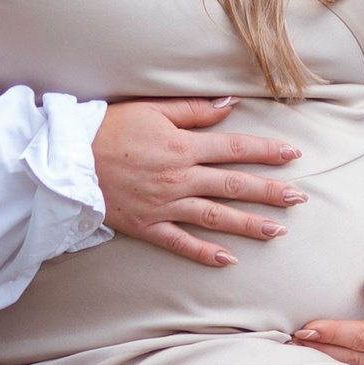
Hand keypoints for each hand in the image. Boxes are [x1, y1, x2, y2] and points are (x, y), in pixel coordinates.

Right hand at [93, 97, 303, 268]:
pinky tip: (229, 260)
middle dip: (270, 192)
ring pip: (215, 217)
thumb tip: (231, 104)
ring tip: (277, 231)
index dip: (267, 152)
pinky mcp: (146, 225)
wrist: (63, 160)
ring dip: (248, 224)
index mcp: (182, 147)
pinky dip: (204, 252)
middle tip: (300, 200)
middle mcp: (178, 178)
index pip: (235, 149)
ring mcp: (163, 204)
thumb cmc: (107, 129)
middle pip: (234, 185)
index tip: (294, 156)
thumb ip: (193, 110)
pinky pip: (179, 242)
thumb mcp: (151, 110)